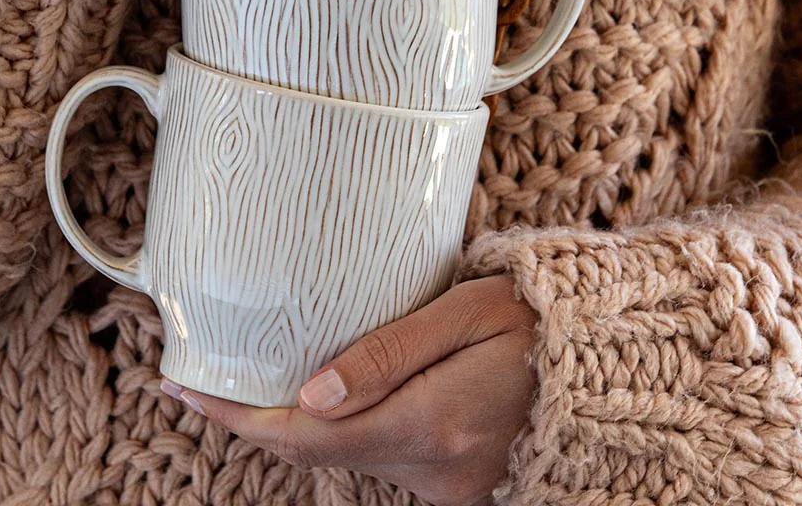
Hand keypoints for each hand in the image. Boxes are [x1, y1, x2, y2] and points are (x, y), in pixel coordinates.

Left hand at [161, 275, 536, 505]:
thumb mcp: (470, 313)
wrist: (618, 370)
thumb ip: (391, 353)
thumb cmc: (543, 320)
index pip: (304, 434)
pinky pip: (381, 460)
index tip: (182, 383)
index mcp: (431, 422)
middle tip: (202, 375)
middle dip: (253, 419)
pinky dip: (342, 430)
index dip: (236, 414)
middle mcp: (433, 470)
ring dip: (298, 424)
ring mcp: (447, 488)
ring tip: (257, 371)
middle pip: (315, 452)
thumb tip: (311, 393)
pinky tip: (329, 393)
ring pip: (347, 458)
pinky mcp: (457, 488)